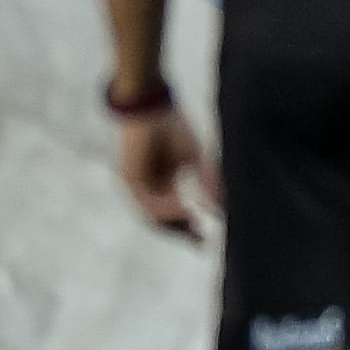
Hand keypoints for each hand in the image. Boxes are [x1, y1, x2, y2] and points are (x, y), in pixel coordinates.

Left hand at [118, 106, 214, 239]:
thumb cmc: (172, 126)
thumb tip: (220, 207)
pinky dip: (168, 207)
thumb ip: (205, 182)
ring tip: (197, 229)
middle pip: (160, 220)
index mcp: (159, 181)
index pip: (172, 212)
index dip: (189, 227)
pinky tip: (186, 208)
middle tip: (201, 244)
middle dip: (181, 232)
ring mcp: (134, 184)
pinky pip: (148, 201)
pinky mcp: (129, 177)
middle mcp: (144, 187)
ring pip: (153, 214)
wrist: (150, 104)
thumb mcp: (195, 158)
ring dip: (176, 222)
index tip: (205, 240)